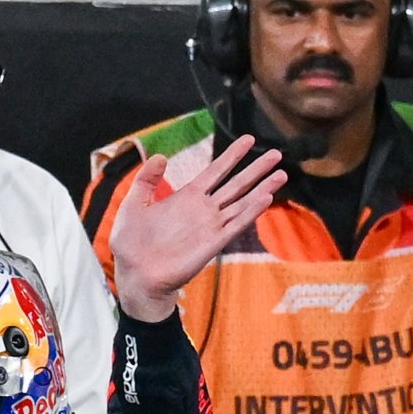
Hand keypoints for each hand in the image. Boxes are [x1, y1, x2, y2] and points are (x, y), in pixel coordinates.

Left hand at [110, 135, 286, 321]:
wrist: (135, 273)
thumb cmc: (131, 242)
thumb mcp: (134, 204)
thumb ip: (146, 180)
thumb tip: (159, 156)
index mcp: (187, 197)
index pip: (215, 171)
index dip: (232, 156)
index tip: (249, 139)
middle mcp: (203, 210)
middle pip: (236, 185)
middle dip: (256, 169)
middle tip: (276, 154)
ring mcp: (210, 226)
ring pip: (242, 203)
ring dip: (262, 189)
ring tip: (281, 175)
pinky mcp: (212, 244)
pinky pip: (235, 225)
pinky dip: (251, 212)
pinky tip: (266, 198)